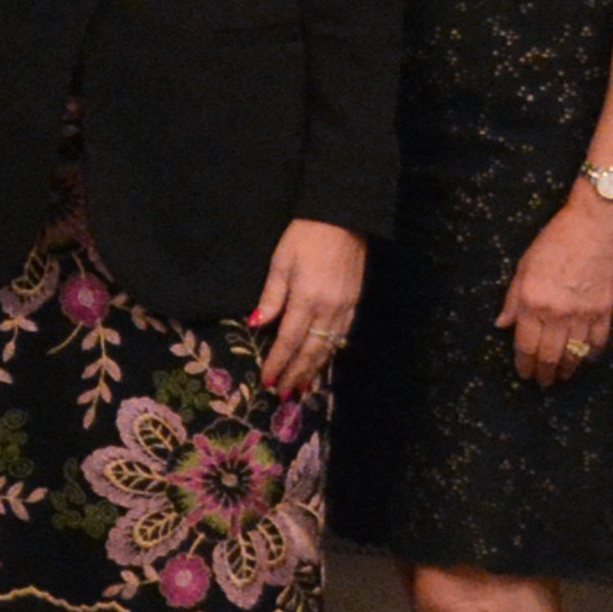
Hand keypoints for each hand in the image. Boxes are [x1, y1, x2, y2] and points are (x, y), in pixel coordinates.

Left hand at [250, 217, 367, 393]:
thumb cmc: (305, 236)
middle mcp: (329, 308)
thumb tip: (257, 324)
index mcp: (307, 298)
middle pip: (311, 349)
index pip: (289, 340)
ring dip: (315, 368)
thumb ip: (271, 296)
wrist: (343, 217)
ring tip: (302, 386)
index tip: (268, 381)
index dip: (279, 362)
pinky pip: (342, 334)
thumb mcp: (281, 262)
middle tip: (283, 394)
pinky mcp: (354, 301)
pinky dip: (330, 351)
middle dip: (296, 373)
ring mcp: (345, 306)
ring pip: (329, 345)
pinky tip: (322, 360)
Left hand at [493, 193, 612, 385]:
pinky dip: (592, 353)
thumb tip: (503, 325)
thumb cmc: (555, 241)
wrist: (597, 227)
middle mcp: (557, 314)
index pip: (525, 344)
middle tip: (543, 383)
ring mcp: (584, 314)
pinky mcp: (606, 310)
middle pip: (549, 355)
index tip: (523, 375)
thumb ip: (513, 299)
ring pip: (574, 353)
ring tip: (562, 376)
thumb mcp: (524, 266)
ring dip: (567, 369)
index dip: (523, 363)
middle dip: (544, 373)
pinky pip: (599, 341)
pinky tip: (587, 358)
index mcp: (533, 302)